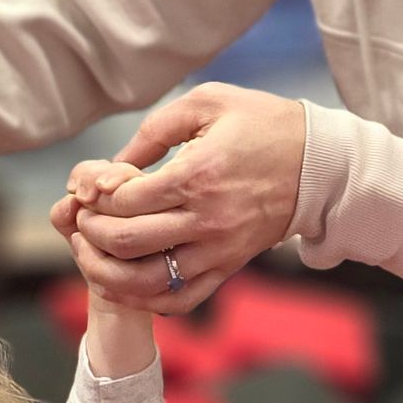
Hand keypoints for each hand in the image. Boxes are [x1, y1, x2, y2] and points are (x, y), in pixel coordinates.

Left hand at [49, 84, 305, 313]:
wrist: (319, 164)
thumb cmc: (262, 125)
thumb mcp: (207, 103)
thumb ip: (153, 128)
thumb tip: (111, 161)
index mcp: (197, 175)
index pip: (124, 199)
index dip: (94, 194)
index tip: (90, 185)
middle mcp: (206, 220)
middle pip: (126, 241)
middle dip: (90, 231)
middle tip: (83, 217)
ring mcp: (218, 250)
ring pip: (144, 280)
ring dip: (105, 270)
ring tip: (92, 252)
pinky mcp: (228, 267)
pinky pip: (178, 299)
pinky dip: (143, 299)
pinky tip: (124, 281)